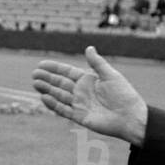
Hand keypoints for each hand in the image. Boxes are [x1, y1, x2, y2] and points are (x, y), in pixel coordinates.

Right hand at [31, 46, 147, 145]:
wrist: (130, 117)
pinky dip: (53, 104)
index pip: (67, 72)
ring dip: (47, 90)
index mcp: (88, 80)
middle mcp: (81, 91)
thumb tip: (89, 47)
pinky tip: (44, 98)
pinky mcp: (79, 116)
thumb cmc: (124, 95)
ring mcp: (79, 104)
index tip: (41, 64)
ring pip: (58, 95)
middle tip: (34, 74)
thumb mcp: (111, 75)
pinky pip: (62, 110)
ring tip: (35, 84)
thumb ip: (97, 63)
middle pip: (60, 83)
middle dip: (47, 79)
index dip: (54, 68)